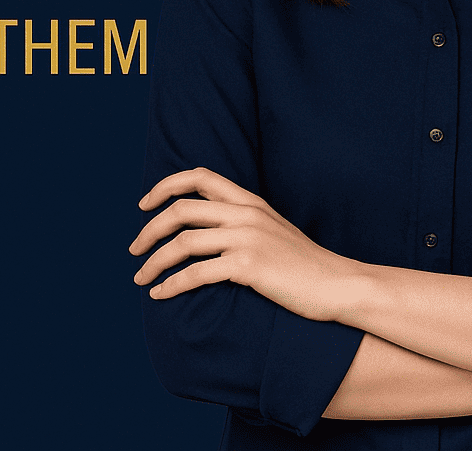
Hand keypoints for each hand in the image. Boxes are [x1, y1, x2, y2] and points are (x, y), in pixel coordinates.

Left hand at [129, 167, 357, 320]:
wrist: (337, 285)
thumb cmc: (303, 264)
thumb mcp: (272, 228)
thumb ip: (243, 220)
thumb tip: (208, 226)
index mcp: (249, 201)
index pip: (199, 176)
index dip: (165, 186)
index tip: (144, 205)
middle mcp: (245, 213)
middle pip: (181, 209)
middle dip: (149, 228)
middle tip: (133, 249)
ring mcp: (246, 238)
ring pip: (182, 242)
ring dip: (154, 260)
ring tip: (140, 278)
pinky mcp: (248, 267)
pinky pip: (196, 273)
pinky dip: (172, 284)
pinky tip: (161, 294)